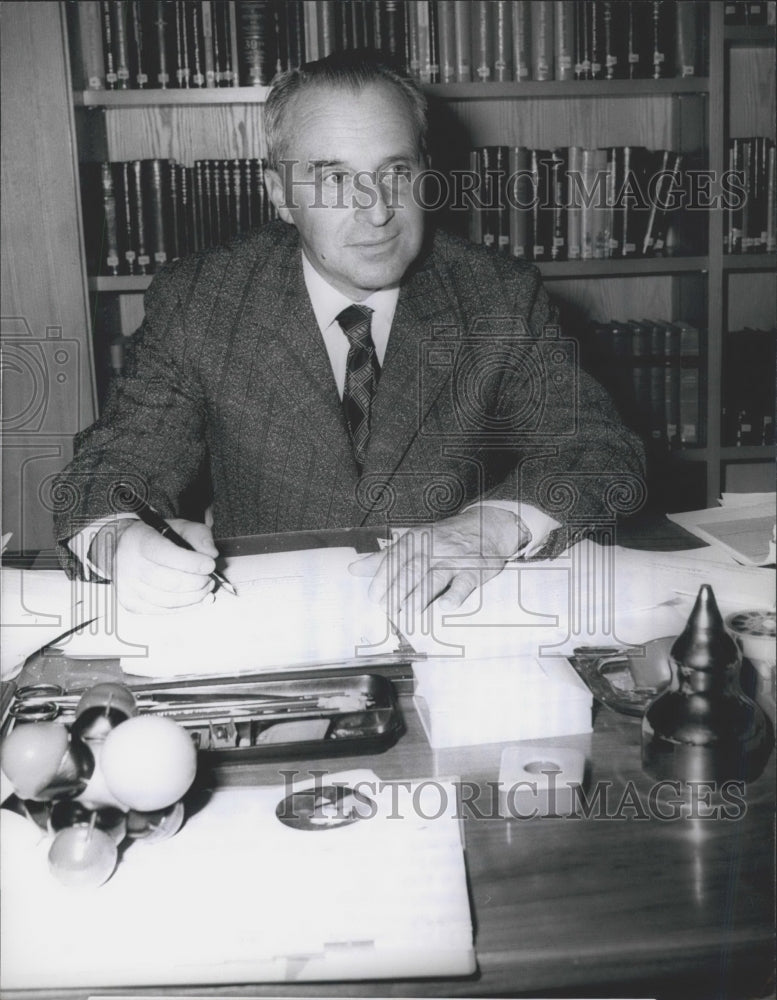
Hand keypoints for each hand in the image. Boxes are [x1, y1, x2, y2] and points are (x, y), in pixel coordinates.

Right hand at [95, 519, 217, 612]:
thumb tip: (210, 554)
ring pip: (167, 600)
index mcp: (140, 541)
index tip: (209, 564)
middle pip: (169, 582)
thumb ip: (198, 535)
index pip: (165, 554)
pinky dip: (184, 607)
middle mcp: (129, 565)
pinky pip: (163, 610)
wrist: (121, 549)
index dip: (191, 562)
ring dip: (193, 597)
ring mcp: (128, 587)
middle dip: (197, 582)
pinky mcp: (131, 603)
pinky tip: (195, 599)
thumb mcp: (177, 526)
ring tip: (205, 588)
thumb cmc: (154, 538)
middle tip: (209, 578)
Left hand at [349, 507, 528, 621]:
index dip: (383, 578)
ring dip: (421, 595)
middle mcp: (435, 548)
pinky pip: (465, 583)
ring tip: (410, 611)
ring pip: (436, 577)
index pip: (396, 558)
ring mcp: (456, 559)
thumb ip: (385, 557)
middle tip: (388, 609)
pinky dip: (455, 595)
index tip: (373, 596)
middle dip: (398, 590)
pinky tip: (445, 606)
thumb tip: (354, 568)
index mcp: (418, 540)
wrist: (486, 527)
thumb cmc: (444, 538)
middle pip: (413, 570)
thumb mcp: (414, 541)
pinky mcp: (476, 570)